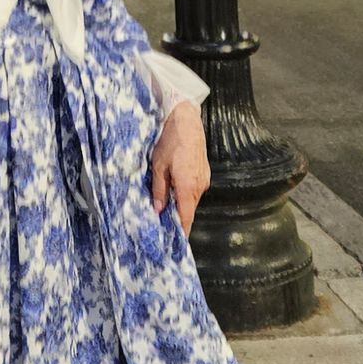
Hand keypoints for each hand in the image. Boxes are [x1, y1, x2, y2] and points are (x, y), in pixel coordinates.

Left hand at [150, 102, 210, 237]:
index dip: (181, 232)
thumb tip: (158, 210)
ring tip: (165, 210)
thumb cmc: (169, 140)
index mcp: (188, 186)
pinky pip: (195, 190)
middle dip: (178, 219)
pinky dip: (185, 195)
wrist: (186, 119)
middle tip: (163, 228)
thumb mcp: (158, 166)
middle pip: (189, 210)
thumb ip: (159, 190)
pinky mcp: (204, 172)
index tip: (175, 244)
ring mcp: (204, 178)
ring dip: (181, 206)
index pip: (186, 217)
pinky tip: (174, 192)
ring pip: (192, 200)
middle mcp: (199, 186)